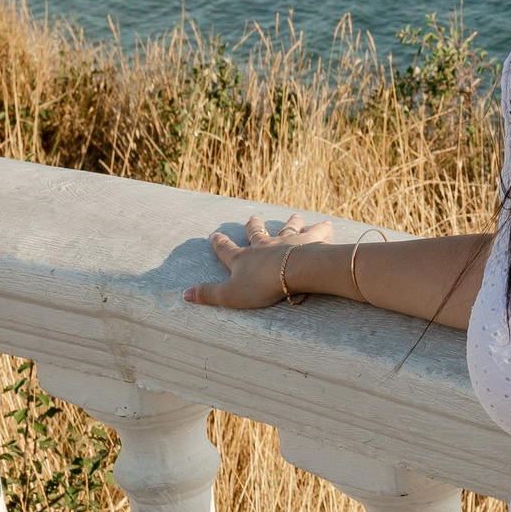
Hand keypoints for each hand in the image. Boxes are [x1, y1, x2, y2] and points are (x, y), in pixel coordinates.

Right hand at [183, 213, 334, 308]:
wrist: (292, 272)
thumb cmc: (261, 286)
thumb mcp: (229, 295)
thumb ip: (208, 294)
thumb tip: (183, 294)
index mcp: (243, 259)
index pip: (226, 250)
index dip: (219, 243)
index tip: (215, 235)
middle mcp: (263, 246)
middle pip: (257, 234)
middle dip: (254, 226)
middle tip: (253, 217)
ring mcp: (286, 242)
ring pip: (287, 229)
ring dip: (290, 222)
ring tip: (294, 216)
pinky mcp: (308, 242)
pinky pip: (315, 233)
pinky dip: (320, 228)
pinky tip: (327, 224)